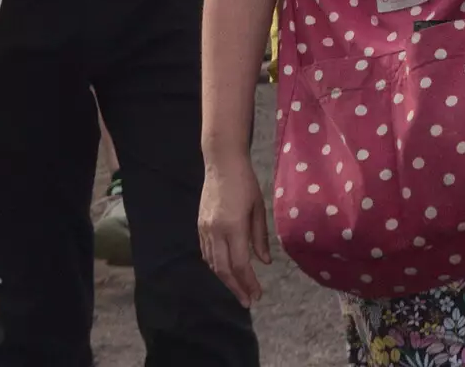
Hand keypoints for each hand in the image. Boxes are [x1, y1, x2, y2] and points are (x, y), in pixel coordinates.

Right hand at [198, 153, 270, 307]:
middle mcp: (216, 231)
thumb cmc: (245, 182)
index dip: (249, 283)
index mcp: (233, 227)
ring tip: (237, 289)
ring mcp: (205, 228)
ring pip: (212, 262)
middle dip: (236, 288)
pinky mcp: (200, 224)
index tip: (258, 295)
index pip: (240, 264)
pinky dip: (215, 265)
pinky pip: (206, 251)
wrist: (221, 162)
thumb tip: (264, 262)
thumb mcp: (258, 209)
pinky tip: (224, 270)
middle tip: (247, 301)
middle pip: (223, 269)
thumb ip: (260, 237)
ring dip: (225, 279)